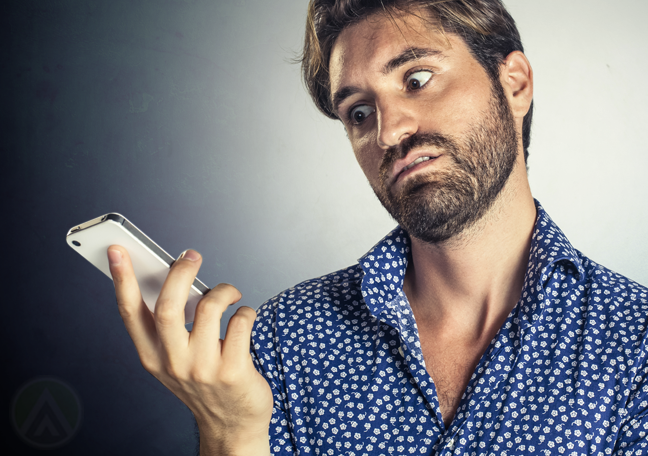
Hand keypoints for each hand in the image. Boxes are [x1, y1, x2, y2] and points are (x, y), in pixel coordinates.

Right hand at [107, 246, 271, 455]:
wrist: (233, 426)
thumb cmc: (206, 382)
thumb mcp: (176, 359)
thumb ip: (172, 326)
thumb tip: (176, 276)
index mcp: (152, 357)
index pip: (130, 313)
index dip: (122, 280)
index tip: (118, 251)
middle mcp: (173, 363)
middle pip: (168, 306)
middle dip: (180, 272)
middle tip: (191, 256)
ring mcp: (203, 369)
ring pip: (210, 307)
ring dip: (224, 290)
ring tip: (230, 294)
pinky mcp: (233, 371)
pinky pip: (241, 320)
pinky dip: (246, 310)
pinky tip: (244, 316)